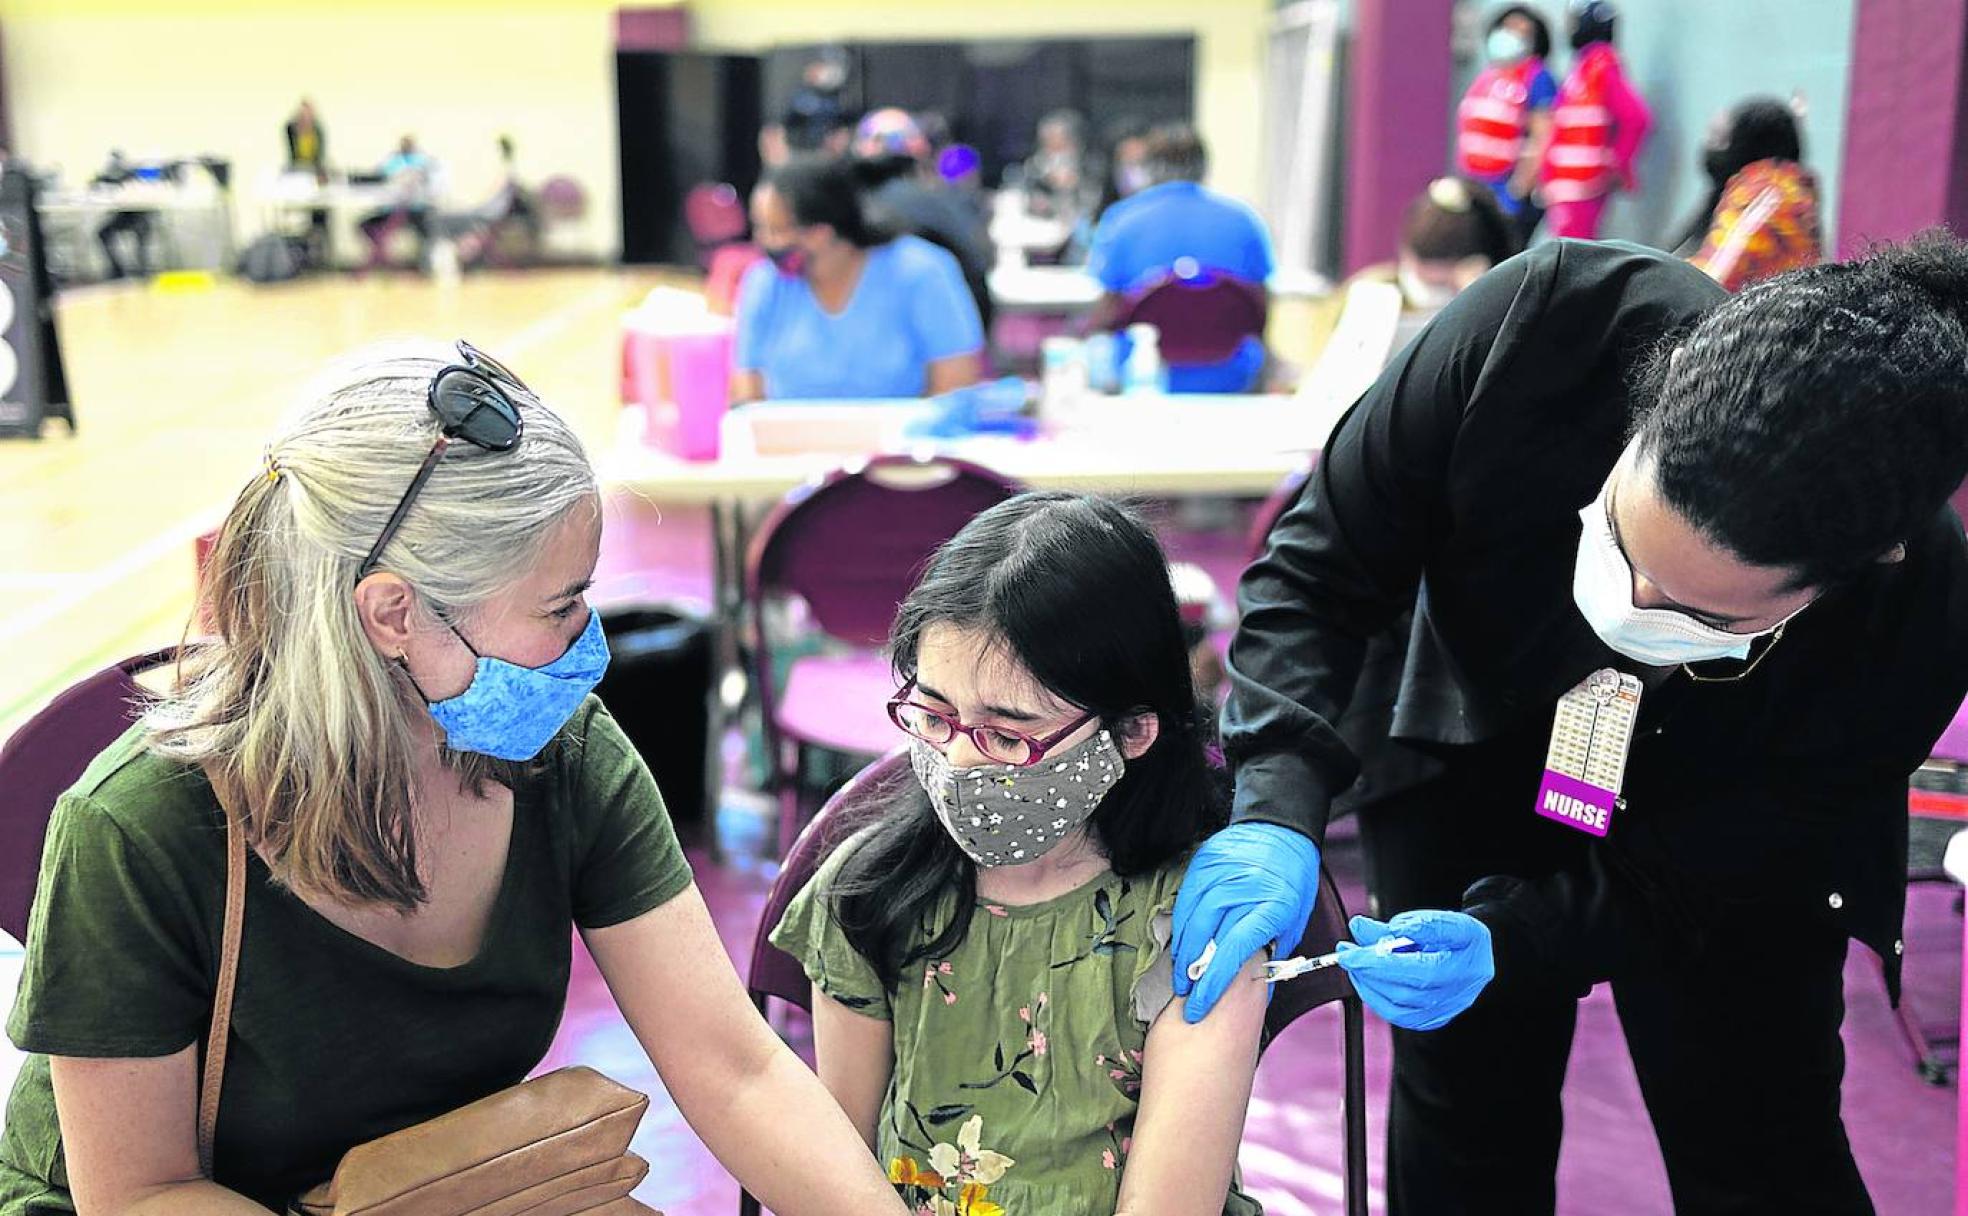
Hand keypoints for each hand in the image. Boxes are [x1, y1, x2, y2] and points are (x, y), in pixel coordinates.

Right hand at [1170, 822, 1321, 1022]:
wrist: (1281, 831)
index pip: (1233, 952)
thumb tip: (1258, 991)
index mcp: (1270, 906)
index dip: (1213, 983)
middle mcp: (1241, 889)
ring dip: (1182, 952)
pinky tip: (1182, 942)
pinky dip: (1181, 925)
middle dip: (1191, 973)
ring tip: (1181, 973)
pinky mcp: (1203, 863)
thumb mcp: (1293, 920)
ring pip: (1189, 921)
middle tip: (1186, 993)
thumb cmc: (1292, 878)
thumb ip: (1273, 954)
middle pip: (1206, 939)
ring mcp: (1219, 873)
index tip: (1201, 1003)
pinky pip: (1184, 900)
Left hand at [1336, 910, 1493, 1030]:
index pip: (1413, 972)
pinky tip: (1367, 980)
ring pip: (1397, 1010)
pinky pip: (1399, 1017)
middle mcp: (1453, 998)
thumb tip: (1372, 928)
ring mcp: (1442, 1013)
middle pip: (1401, 993)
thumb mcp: (1448, 920)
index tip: (1348, 952)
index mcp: (1460, 970)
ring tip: (1354, 964)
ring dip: (1368, 988)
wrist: (1481, 956)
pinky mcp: (1432, 1021)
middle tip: (1346, 953)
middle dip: (1367, 973)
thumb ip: (1417, 924)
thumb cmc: (1462, 936)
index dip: (1376, 963)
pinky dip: (1378, 1000)